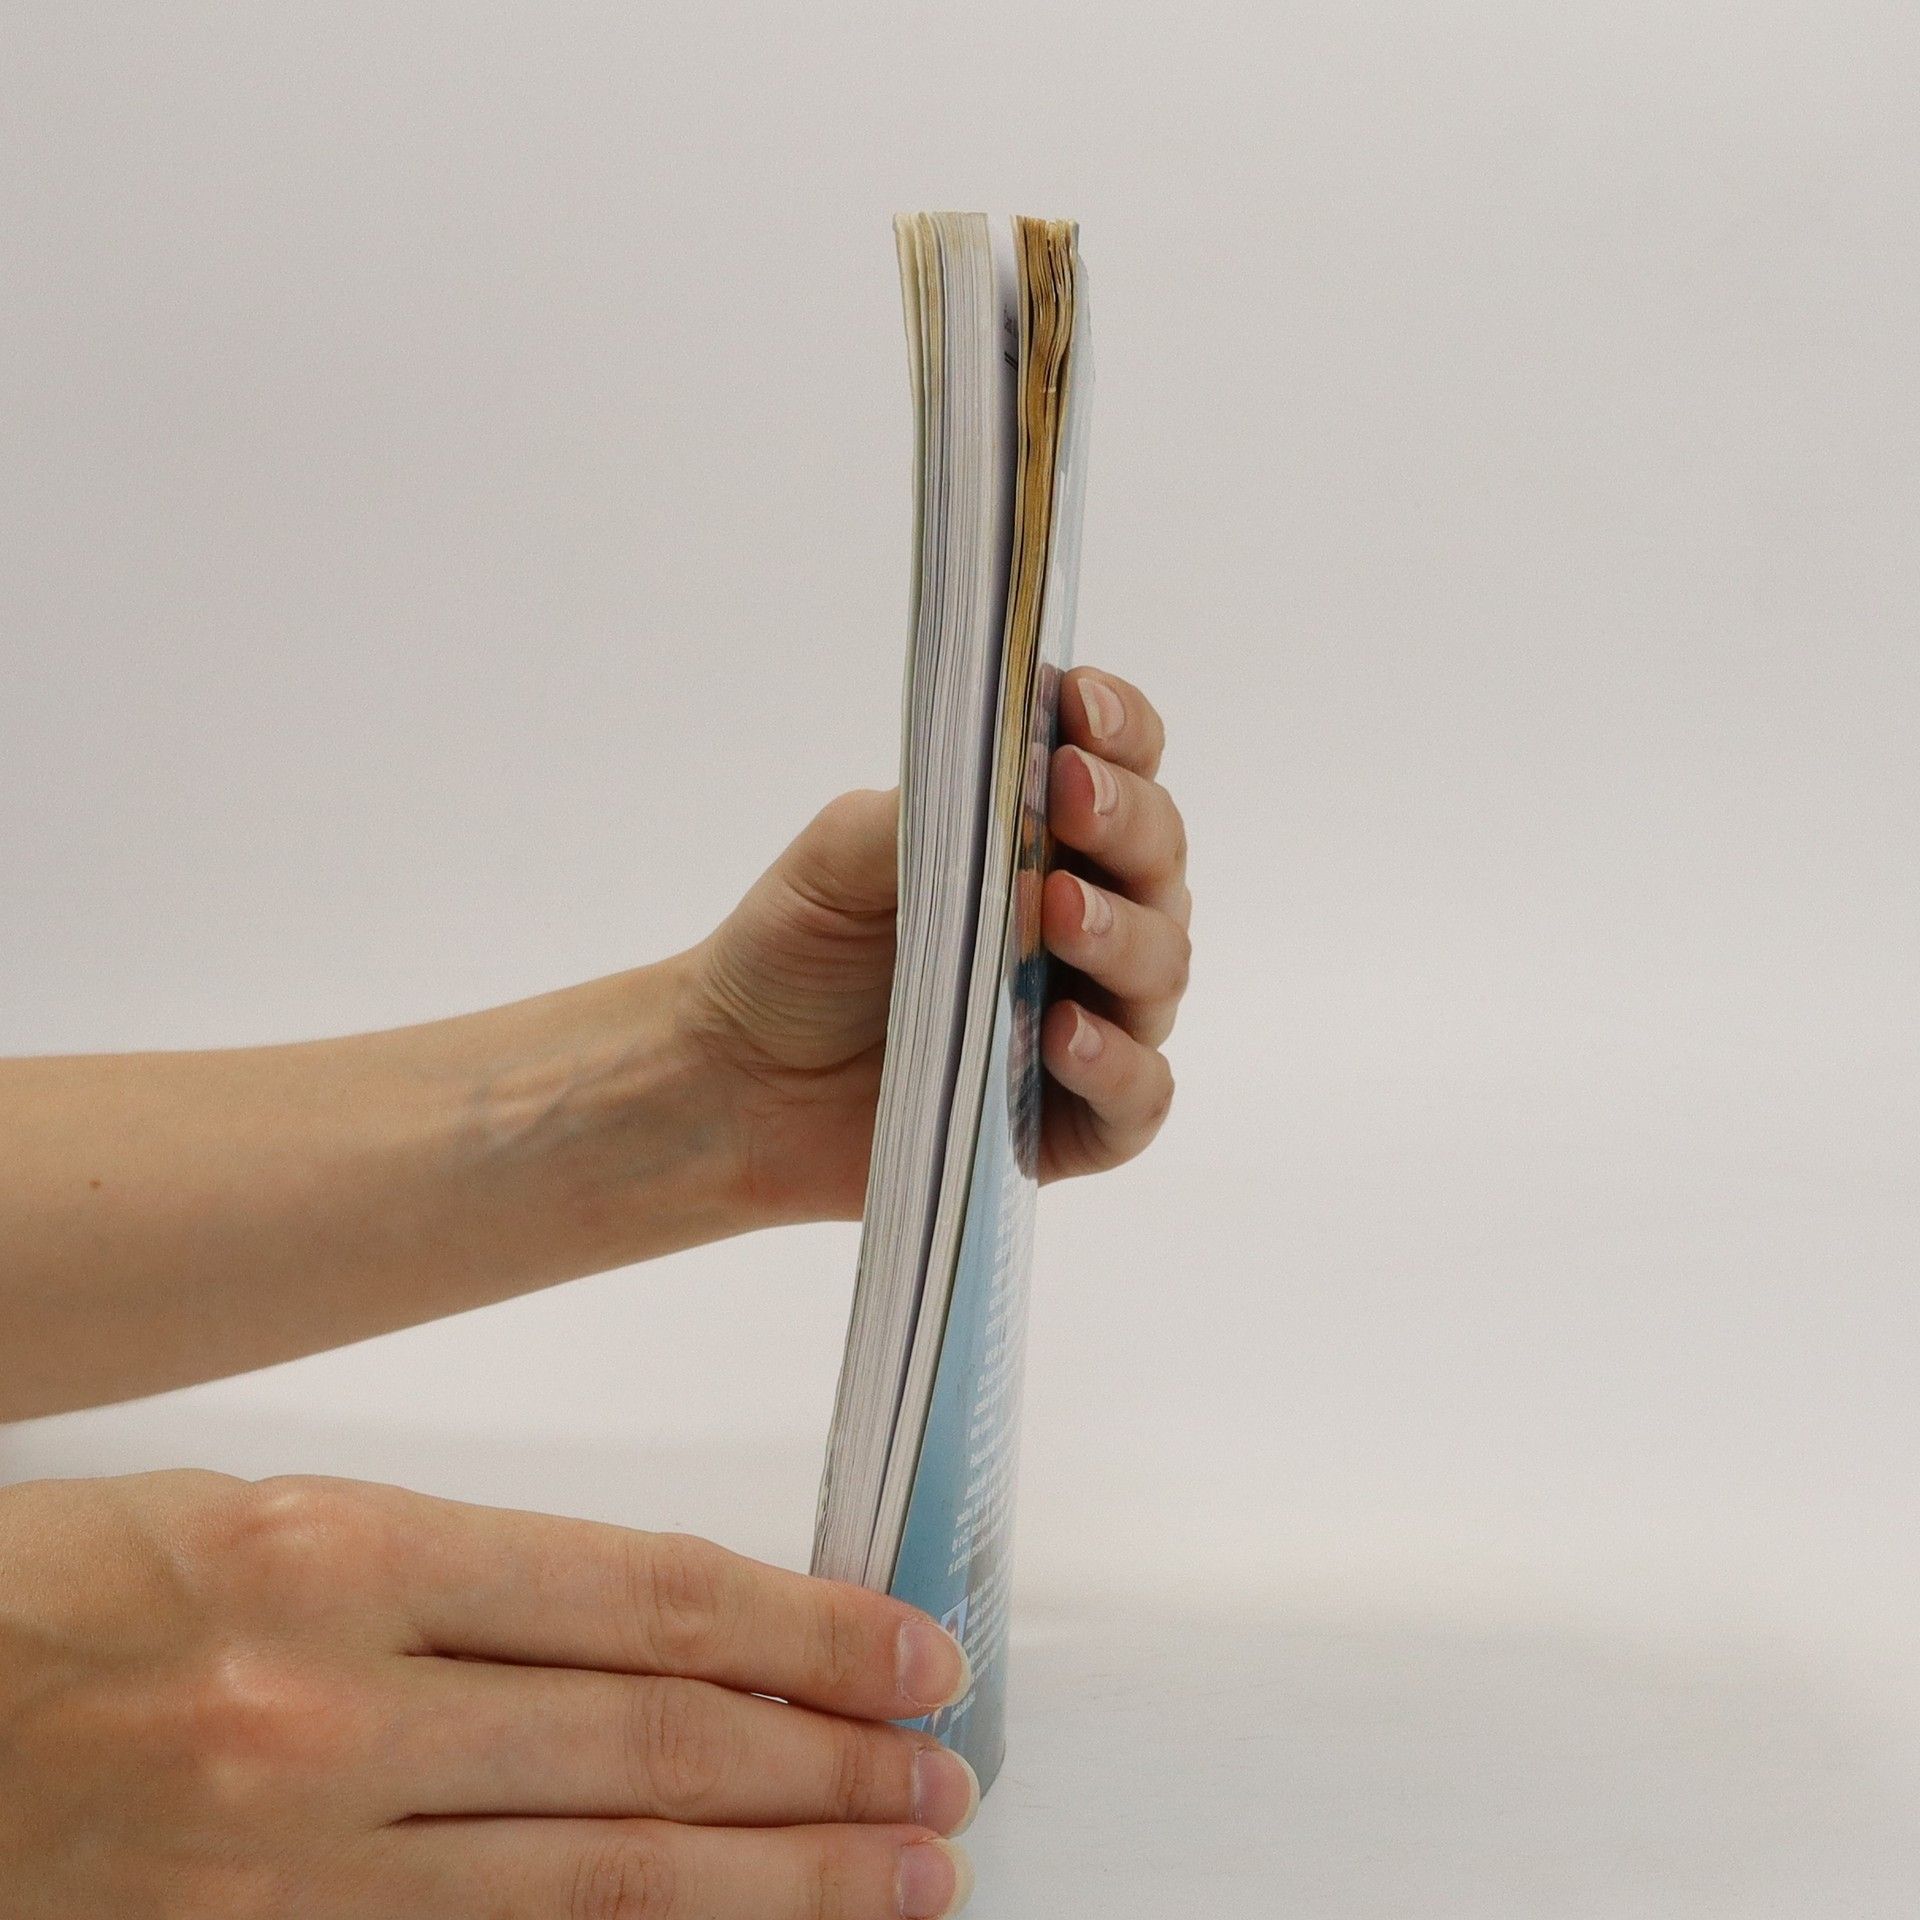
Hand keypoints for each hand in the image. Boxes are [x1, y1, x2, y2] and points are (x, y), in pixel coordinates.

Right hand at [0, 1472, 977, 1918]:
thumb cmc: (80, 1592)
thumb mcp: (288, 1523)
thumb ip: (479, 1583)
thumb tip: (675, 1632)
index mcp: (343, 1553)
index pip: (650, 1595)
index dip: (810, 1631)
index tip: (915, 1654)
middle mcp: (330, 1711)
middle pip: (654, 1747)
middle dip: (828, 1769)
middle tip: (944, 1784)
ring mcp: (293, 1863)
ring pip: (601, 1884)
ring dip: (779, 1885)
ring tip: (905, 1881)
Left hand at [689, 667, 1189, 1220]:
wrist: (733, 1080)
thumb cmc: (796, 952)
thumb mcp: (839, 856)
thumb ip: (928, 814)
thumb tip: (1017, 788)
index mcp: (1042, 840)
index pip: (1120, 767)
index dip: (1119, 730)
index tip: (1080, 709)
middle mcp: (1085, 923)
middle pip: (1157, 861)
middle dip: (1126, 822)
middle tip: (1073, 800)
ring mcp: (1090, 1020)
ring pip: (1159, 971)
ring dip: (1122, 934)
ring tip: (1061, 915)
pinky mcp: (1074, 1122)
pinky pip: (1137, 1096)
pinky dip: (1116, 1063)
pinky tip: (1063, 1035)